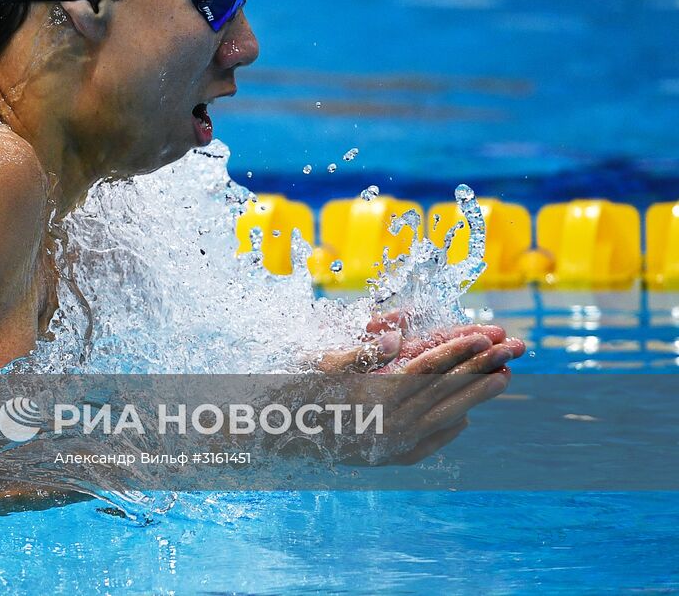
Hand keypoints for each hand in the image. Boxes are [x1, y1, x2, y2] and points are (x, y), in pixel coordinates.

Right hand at [313, 312, 527, 463]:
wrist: (282, 441)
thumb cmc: (299, 395)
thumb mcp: (323, 364)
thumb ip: (363, 351)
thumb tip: (396, 338)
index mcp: (377, 396)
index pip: (427, 367)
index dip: (456, 349)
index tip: (482, 335)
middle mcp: (392, 422)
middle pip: (446, 390)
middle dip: (481, 367)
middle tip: (511, 350)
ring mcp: (395, 443)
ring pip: (446, 415)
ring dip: (478, 396)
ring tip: (505, 377)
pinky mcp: (394, 458)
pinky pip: (432, 442)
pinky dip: (452, 427)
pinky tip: (466, 417)